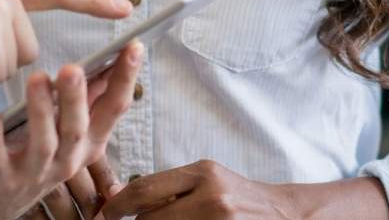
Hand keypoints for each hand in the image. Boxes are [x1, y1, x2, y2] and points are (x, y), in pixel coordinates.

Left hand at [0, 42, 143, 219]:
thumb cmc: (34, 155)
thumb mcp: (69, 130)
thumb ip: (88, 99)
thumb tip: (110, 60)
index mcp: (88, 144)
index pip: (113, 109)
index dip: (125, 78)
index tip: (133, 46)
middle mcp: (67, 160)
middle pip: (76, 128)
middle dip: (76, 98)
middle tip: (73, 68)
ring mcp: (35, 173)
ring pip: (42, 143)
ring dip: (40, 111)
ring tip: (37, 79)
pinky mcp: (3, 179)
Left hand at [99, 160, 302, 218]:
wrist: (284, 215)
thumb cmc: (239, 197)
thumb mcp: (206, 181)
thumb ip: (166, 188)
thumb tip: (117, 196)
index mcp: (203, 173)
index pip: (144, 190)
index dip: (117, 207)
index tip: (104, 216)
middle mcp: (212, 197)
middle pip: (149, 219)